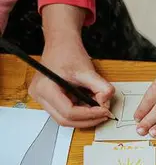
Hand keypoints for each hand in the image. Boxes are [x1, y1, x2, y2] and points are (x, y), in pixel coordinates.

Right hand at [29, 5, 113, 127]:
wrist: (61, 44)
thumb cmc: (69, 54)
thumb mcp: (88, 71)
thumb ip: (101, 87)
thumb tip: (107, 102)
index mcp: (45, 88)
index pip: (69, 112)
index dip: (89, 115)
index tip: (104, 111)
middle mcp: (39, 96)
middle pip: (65, 120)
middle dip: (87, 119)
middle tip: (104, 114)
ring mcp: (42, 99)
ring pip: (66, 119)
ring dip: (84, 117)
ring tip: (98, 107)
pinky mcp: (48, 99)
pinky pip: (65, 112)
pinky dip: (80, 111)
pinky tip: (89, 103)